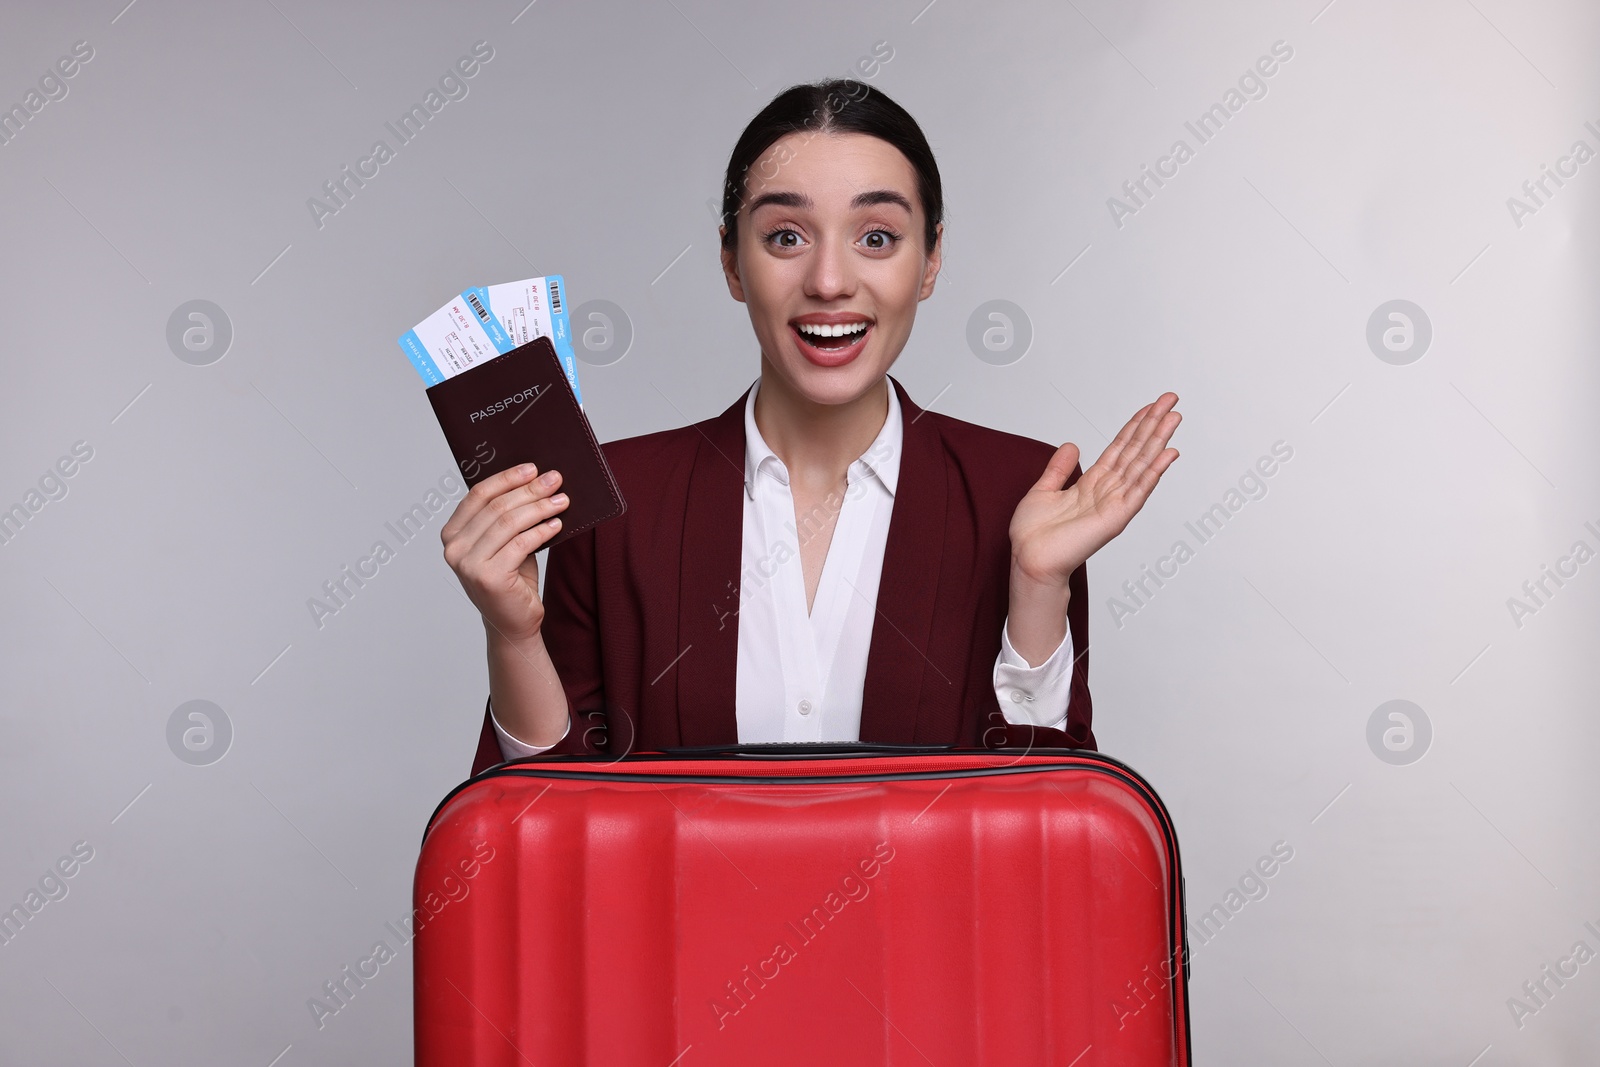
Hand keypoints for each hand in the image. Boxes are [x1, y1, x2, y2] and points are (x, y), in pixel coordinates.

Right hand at [440, 463, 569, 644]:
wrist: (514, 624)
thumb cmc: (511, 579)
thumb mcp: (505, 542)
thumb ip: (508, 516)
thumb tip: (535, 479)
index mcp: (452, 534)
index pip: (478, 495)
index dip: (506, 478)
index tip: (532, 468)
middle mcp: (454, 549)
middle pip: (496, 507)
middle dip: (529, 490)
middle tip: (555, 480)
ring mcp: (468, 565)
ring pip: (509, 523)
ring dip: (540, 508)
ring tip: (562, 500)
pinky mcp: (489, 578)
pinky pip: (521, 544)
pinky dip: (542, 531)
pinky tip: (557, 524)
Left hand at [1009, 392, 1180, 586]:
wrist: (1028, 560)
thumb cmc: (1033, 535)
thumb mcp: (1043, 490)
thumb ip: (1059, 468)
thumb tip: (1071, 446)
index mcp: (1091, 484)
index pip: (1120, 448)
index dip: (1135, 426)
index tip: (1150, 407)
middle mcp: (1107, 491)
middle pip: (1136, 451)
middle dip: (1153, 424)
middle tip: (1171, 399)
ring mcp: (1115, 503)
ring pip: (1142, 464)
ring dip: (1159, 440)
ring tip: (1174, 417)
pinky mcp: (1116, 517)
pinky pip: (1140, 490)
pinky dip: (1155, 471)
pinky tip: (1169, 453)